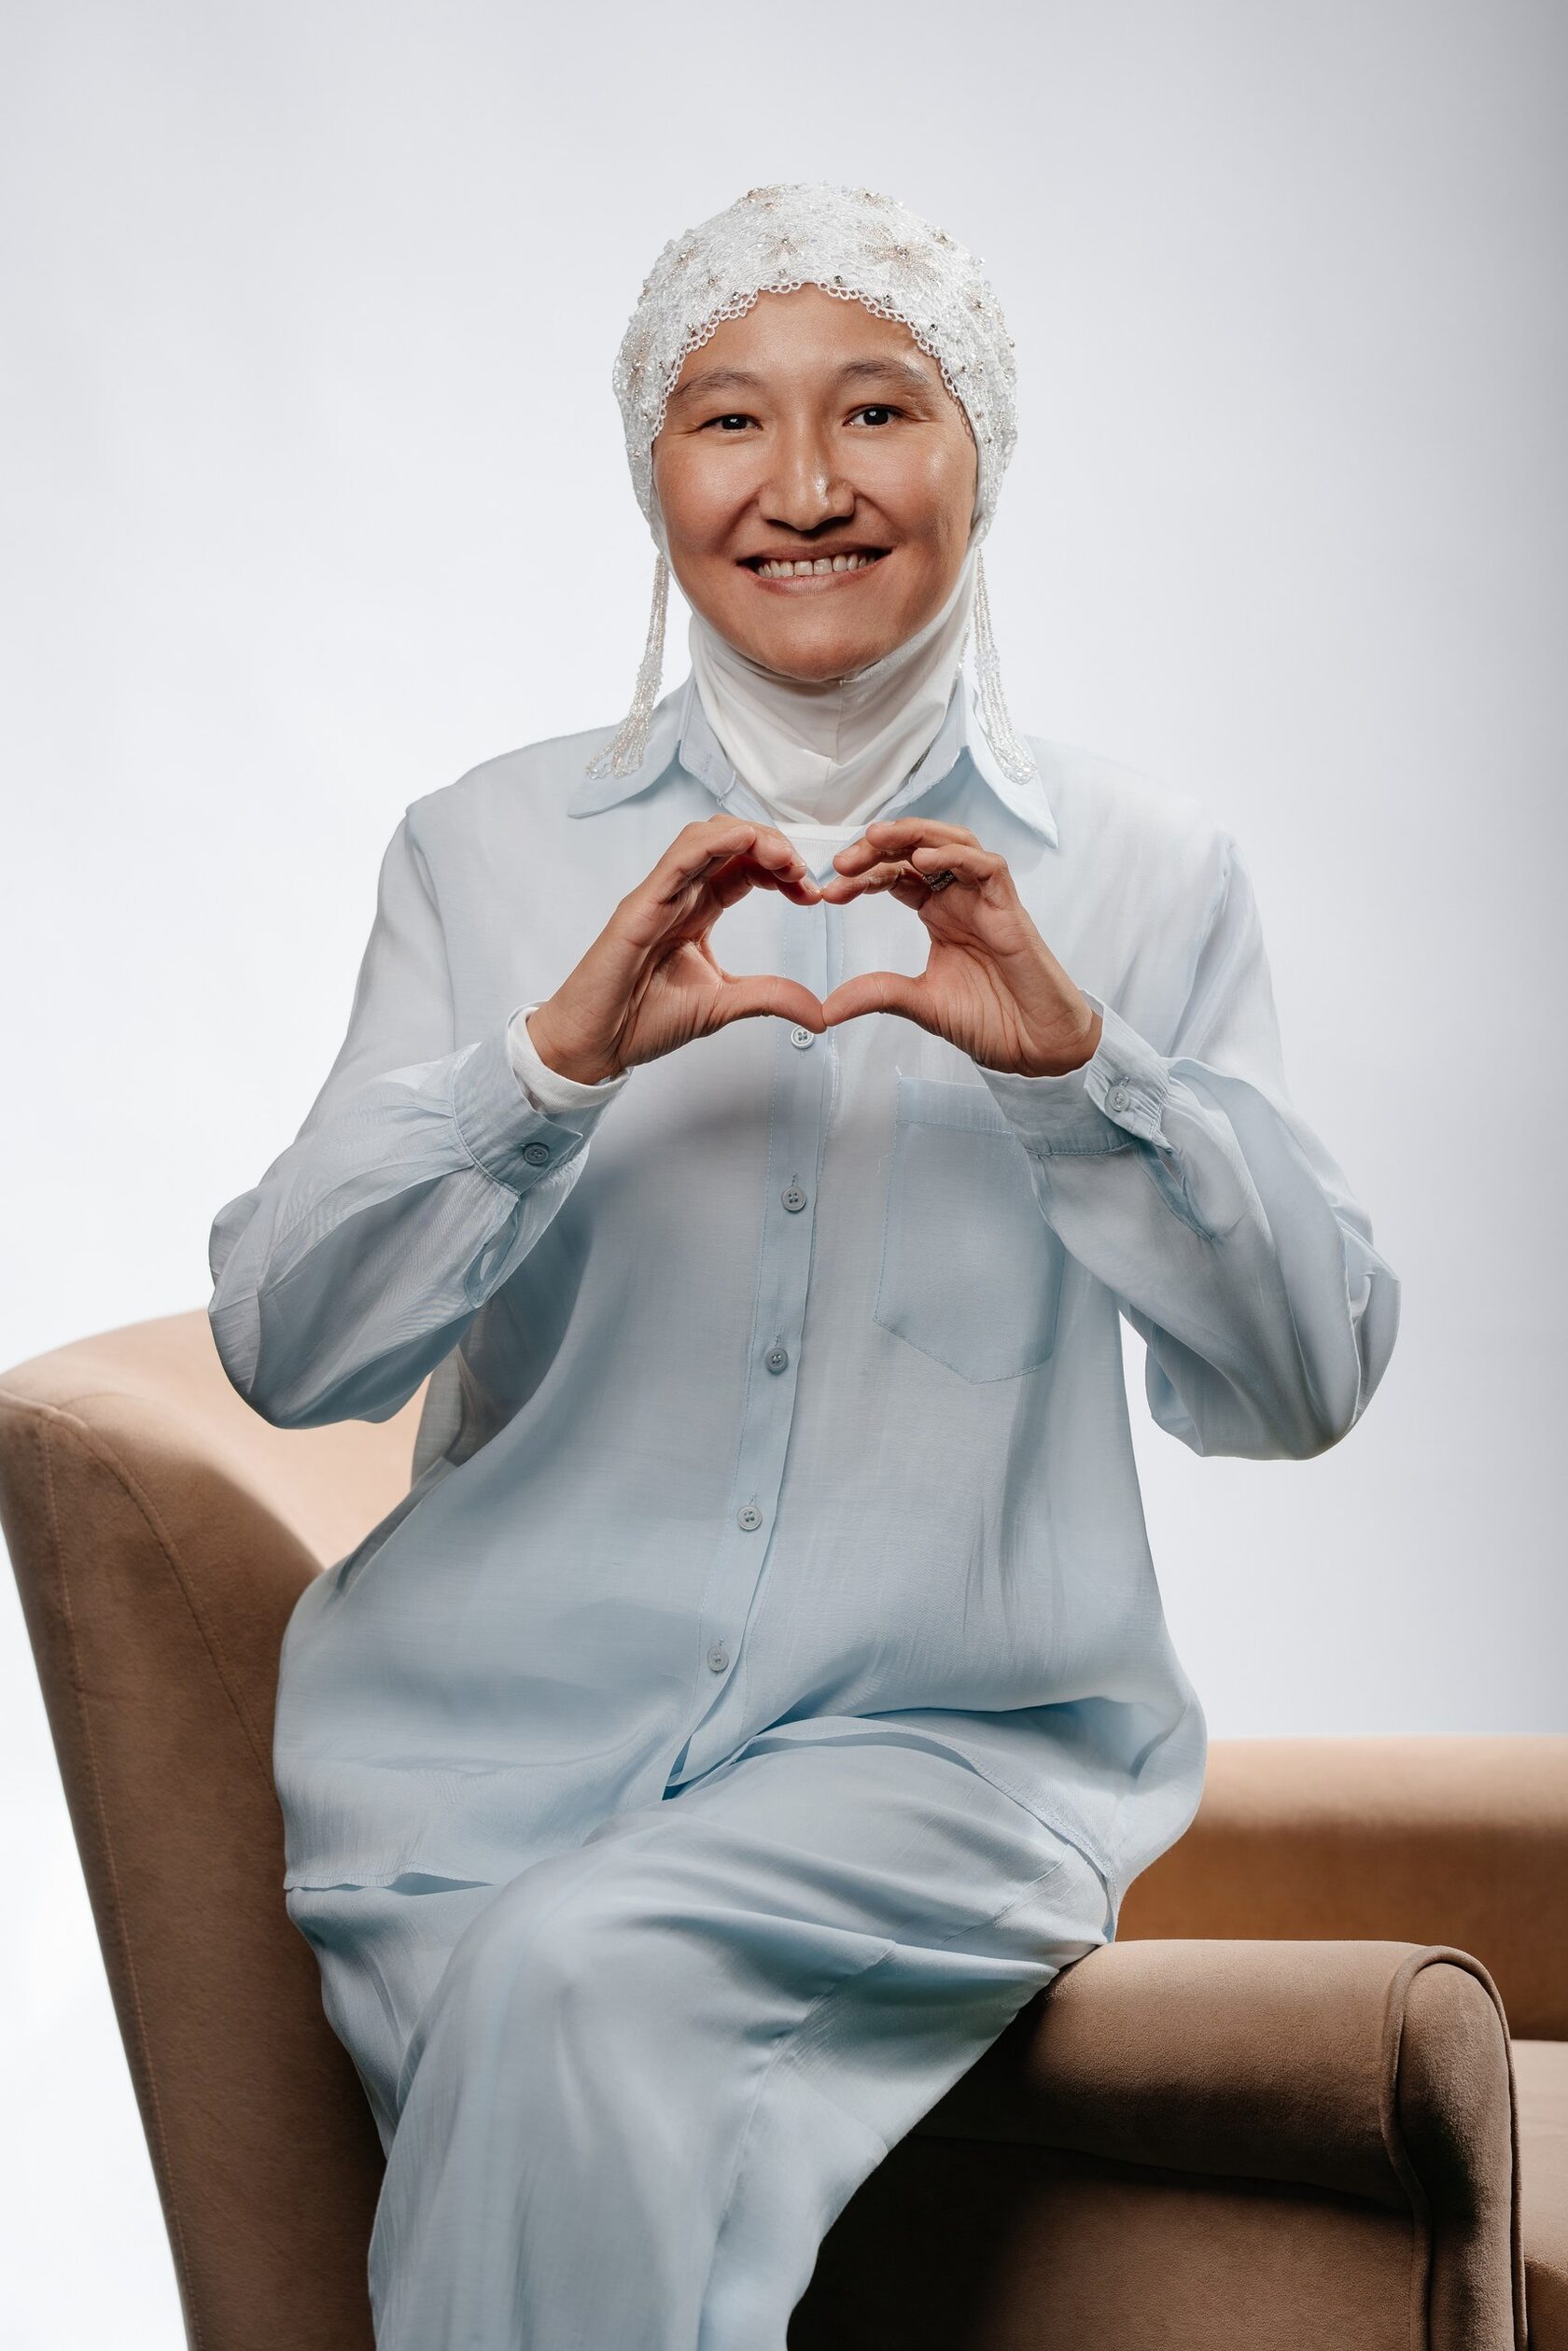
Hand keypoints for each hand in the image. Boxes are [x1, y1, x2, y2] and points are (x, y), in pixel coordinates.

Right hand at [526, 815, 827, 1083]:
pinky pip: (678, 859)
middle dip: (774, 846)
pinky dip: (714, 842)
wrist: (595, 1044)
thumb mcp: (724, 1006)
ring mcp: (659, 896)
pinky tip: (745, 841)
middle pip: (731, 843)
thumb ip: (770, 998)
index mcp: (697, 912)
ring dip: (750, 836)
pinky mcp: (640, 906)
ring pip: (706, 838)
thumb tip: (818, 1012)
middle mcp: (679, 896)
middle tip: (803, 873)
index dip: (783, 870)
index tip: (810, 894)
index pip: (745, 868)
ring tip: (784, 859)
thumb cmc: (642, 1020)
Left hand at [816, 817, 1102, 1076]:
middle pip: (916, 849)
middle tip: (841, 862)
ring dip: (913, 835)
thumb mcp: (918, 1003)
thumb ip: (876, 995)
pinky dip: (956, 855)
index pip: (894, 874)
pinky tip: (923, 860)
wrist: (1033, 1044)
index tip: (828, 892)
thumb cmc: (990, 1019)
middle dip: (877, 847)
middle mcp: (959, 897)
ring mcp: (984, 899)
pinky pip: (986, 865)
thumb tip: (826, 1009)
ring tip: (877, 839)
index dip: (860, 875)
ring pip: (952, 842)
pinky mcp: (1009, 908)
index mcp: (937, 912)